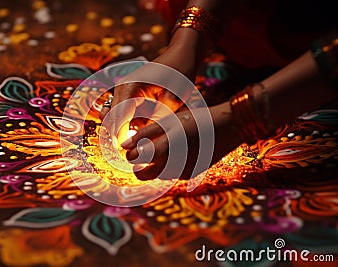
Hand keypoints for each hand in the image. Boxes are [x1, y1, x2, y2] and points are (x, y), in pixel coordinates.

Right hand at [99, 44, 197, 144]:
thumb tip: (146, 143)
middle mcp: (121, 89)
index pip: (116, 116)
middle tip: (130, 151)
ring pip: (112, 118)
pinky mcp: (127, 97)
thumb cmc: (178, 74)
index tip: (126, 152)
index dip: (119, 136)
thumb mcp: (172, 101)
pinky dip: (128, 126)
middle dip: (117, 135)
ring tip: (137, 141)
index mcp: (130, 87)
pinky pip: (122, 115)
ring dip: (121, 131)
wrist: (179, 56)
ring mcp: (122, 92)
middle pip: (109, 118)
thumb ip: (157, 121)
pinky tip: (141, 132)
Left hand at [120, 103, 240, 179]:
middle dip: (138, 166)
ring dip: (154, 165)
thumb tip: (123, 145)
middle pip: (143, 175)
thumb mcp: (168, 122)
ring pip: (158, 175)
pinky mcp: (190, 175)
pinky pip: (172, 174)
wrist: (227, 128)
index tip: (132, 147)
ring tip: (162, 148)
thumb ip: (144, 134)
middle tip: (141, 154)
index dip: (130, 153)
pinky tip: (177, 151)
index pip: (134, 158)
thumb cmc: (195, 120)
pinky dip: (169, 166)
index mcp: (162, 149)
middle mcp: (170, 166)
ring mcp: (181, 173)